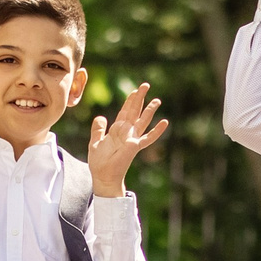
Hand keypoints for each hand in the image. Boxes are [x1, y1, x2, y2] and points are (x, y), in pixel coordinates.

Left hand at [88, 82, 168, 197]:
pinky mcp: (134, 146)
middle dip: (139, 98)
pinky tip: (165, 122)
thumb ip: (98, 129)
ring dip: (149, 110)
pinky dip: (157, 130)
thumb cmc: (99, 162)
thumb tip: (101, 117)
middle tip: (146, 85)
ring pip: (142, 121)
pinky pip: (148, 137)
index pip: (125, 112)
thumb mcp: (95, 142)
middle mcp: (126, 132)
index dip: (129, 101)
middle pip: (134, 111)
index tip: (135, 90)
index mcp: (117, 130)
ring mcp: (131, 139)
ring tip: (157, 99)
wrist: (102, 176)